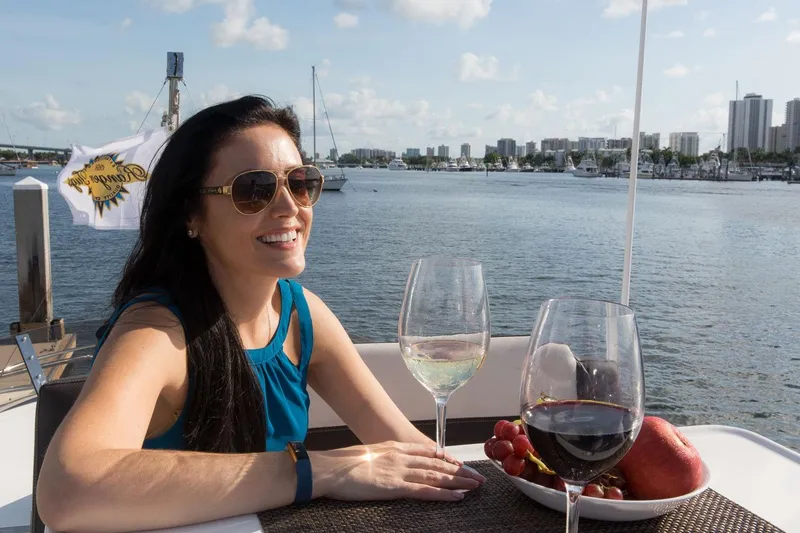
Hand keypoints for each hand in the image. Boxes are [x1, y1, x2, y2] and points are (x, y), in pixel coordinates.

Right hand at [310, 441, 486, 501]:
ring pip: (436, 476)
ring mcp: (400, 470)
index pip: (428, 452)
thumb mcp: (367, 455)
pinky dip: (443, 494)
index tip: (461, 464)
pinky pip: (425, 491)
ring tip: (475, 486)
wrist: (329, 469)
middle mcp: (401, 456)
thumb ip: (384, 457)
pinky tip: (457, 497)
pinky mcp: (395, 486)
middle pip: (437, 464)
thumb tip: (390, 464)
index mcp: (395, 447)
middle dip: (460, 470)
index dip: (447, 459)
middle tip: (478, 476)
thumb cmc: (342, 464)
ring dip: (458, 481)